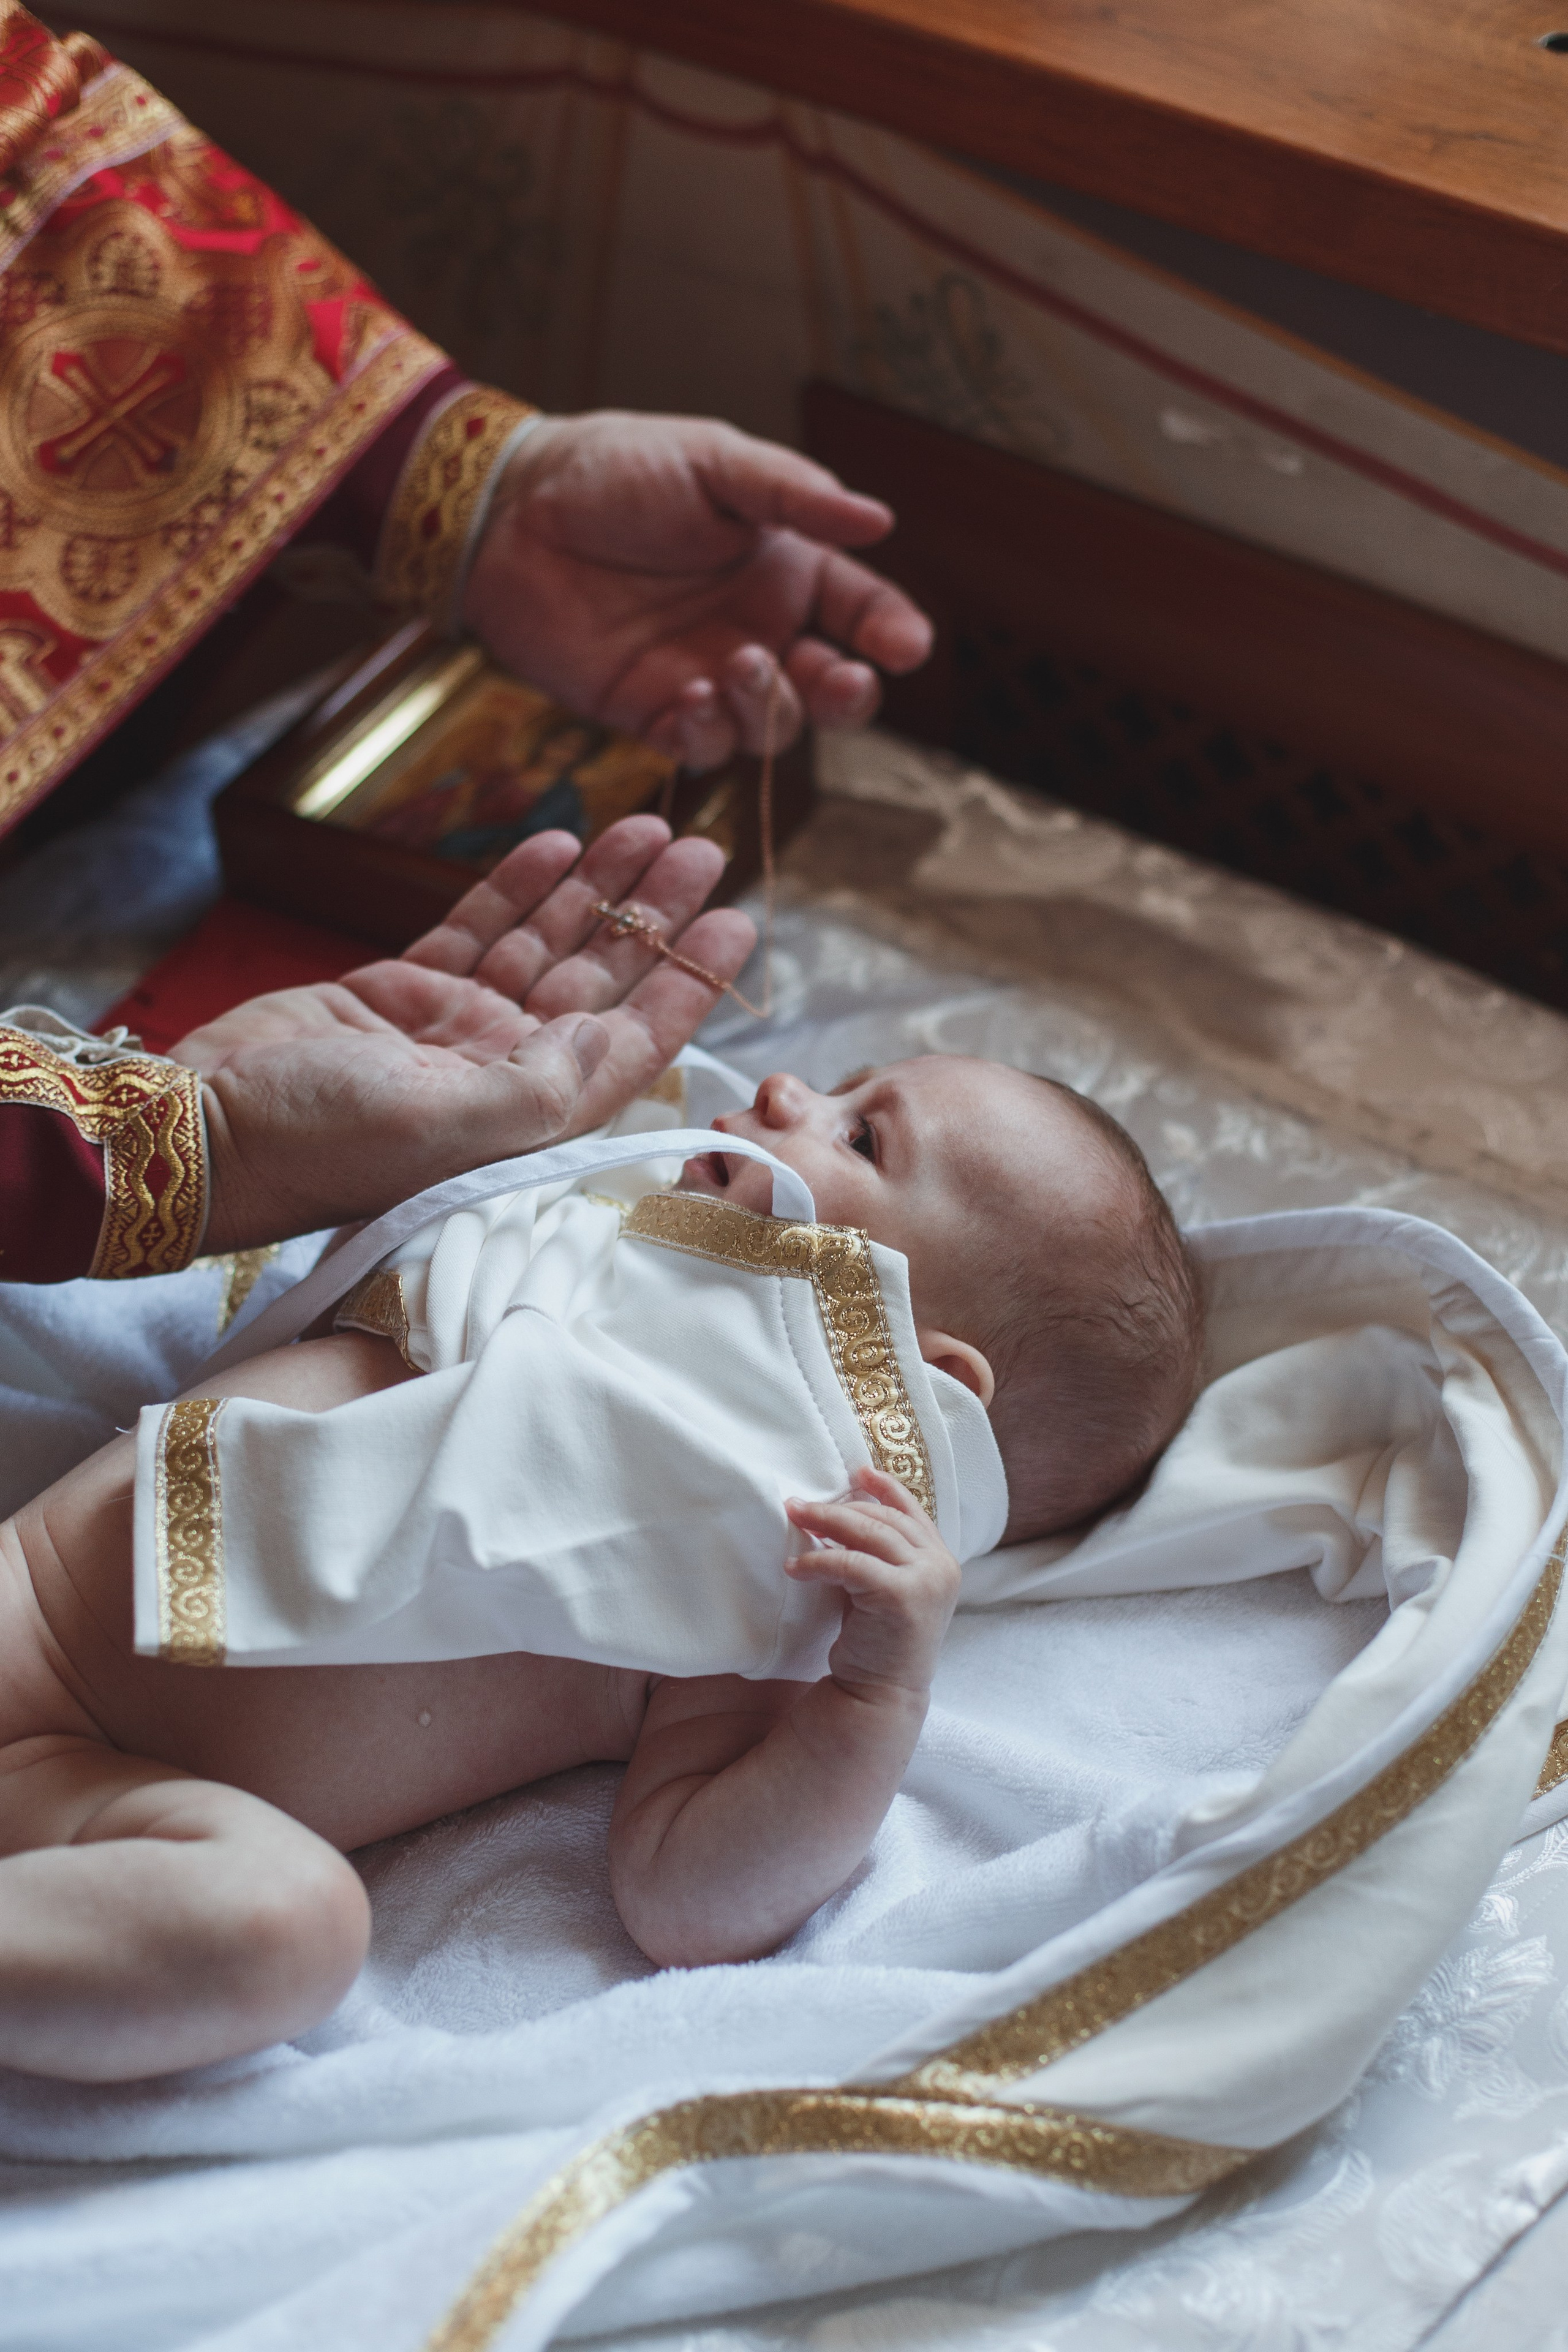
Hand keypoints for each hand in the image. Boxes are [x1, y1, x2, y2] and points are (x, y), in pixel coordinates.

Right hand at [175, 815, 753, 1251]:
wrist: (200, 1130)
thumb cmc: (314, 1145)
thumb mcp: (438, 1126)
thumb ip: (536, 1087)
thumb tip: (611, 1036)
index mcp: (525, 1116)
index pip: (630, 1044)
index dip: (688, 984)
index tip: (738, 923)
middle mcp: (500, 1073)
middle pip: (598, 982)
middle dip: (651, 916)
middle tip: (700, 850)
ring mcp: (450, 1031)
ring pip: (543, 947)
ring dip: (595, 891)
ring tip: (648, 827)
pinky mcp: (397, 996)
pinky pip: (475, 932)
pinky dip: (516, 889)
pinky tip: (561, 844)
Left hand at [464, 411, 933, 771]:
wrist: (513, 512)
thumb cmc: (615, 470)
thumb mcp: (714, 462)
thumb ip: (795, 494)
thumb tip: (881, 519)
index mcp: (788, 568)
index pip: (862, 613)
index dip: (891, 635)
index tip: (905, 649)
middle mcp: (759, 629)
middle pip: (832, 688)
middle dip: (848, 695)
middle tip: (840, 680)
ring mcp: (709, 677)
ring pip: (773, 728)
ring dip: (770, 709)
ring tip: (735, 665)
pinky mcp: (653, 714)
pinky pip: (702, 748)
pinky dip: (707, 734)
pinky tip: (688, 697)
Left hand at [785, 1466, 960, 1705]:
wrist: (880, 1696)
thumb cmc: (875, 1641)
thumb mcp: (883, 1587)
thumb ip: (878, 1554)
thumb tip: (838, 1512)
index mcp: (941, 1560)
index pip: (913, 1511)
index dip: (884, 1487)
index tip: (856, 1471)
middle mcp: (941, 1566)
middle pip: (884, 1518)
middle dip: (838, 1507)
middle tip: (798, 1504)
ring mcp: (927, 1580)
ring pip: (869, 1532)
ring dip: (825, 1521)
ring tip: (793, 1518)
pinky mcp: (902, 1596)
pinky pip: (851, 1564)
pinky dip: (819, 1560)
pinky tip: (795, 1567)